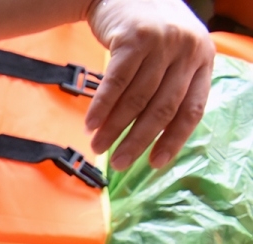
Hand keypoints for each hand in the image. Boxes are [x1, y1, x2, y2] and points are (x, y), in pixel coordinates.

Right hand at [86, 0, 214, 170]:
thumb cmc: (147, 29)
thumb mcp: (172, 52)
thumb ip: (171, 84)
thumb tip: (149, 135)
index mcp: (203, 58)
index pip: (192, 109)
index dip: (173, 140)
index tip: (154, 163)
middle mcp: (188, 50)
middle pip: (162, 108)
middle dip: (137, 141)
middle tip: (119, 163)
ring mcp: (162, 43)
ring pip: (136, 98)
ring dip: (114, 128)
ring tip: (98, 146)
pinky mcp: (134, 38)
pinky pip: (115, 82)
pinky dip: (101, 107)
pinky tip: (90, 124)